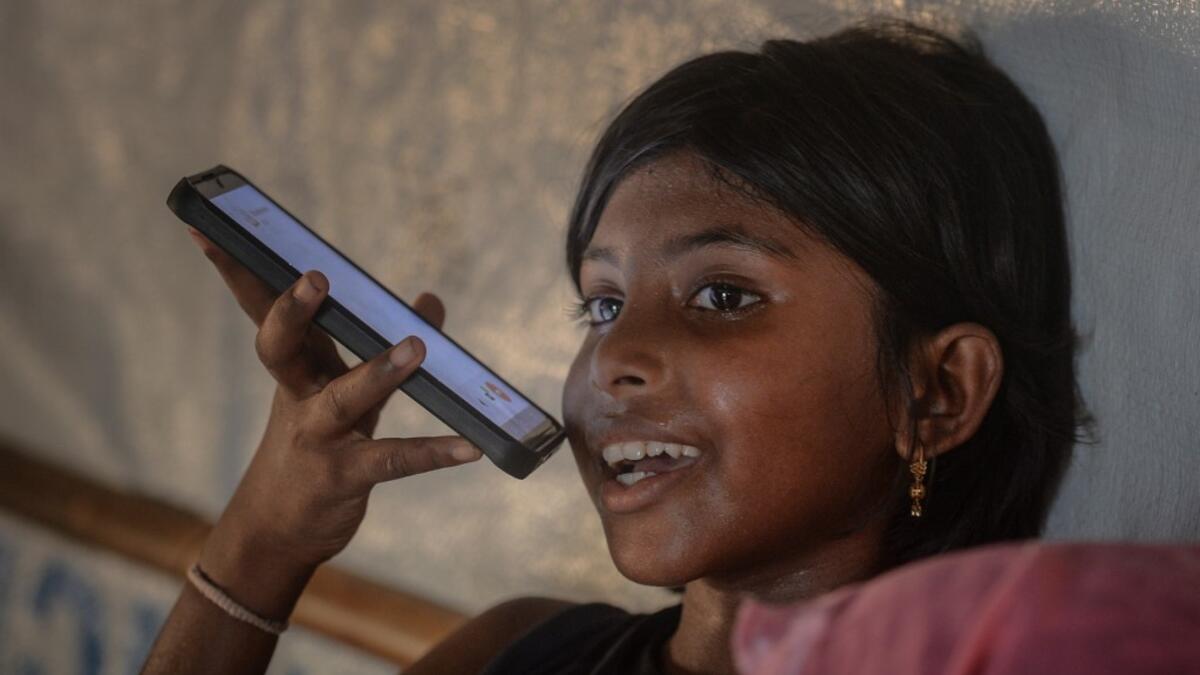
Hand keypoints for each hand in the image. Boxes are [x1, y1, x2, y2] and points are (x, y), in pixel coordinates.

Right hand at [186, 229, 480, 610]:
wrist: (275, 533)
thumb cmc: (314, 448)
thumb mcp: (344, 390)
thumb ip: (382, 344)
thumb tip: (429, 300)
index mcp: (296, 368)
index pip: (264, 310)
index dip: (239, 272)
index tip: (209, 228)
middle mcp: (299, 396)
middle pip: (283, 346)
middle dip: (294, 311)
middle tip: (316, 277)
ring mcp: (318, 437)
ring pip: (343, 399)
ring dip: (379, 372)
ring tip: (417, 347)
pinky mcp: (344, 476)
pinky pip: (392, 460)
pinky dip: (432, 453)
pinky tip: (468, 448)